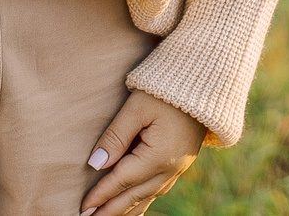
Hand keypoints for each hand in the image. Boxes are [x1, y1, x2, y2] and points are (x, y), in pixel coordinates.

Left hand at [81, 90, 204, 215]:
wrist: (205, 84)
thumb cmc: (166, 90)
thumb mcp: (137, 107)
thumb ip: (116, 136)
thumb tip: (96, 164)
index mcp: (159, 156)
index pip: (122, 180)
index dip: (101, 194)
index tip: (83, 206)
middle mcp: (170, 169)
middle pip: (134, 195)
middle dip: (110, 209)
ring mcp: (177, 169)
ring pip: (146, 197)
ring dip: (125, 210)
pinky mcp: (180, 164)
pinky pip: (157, 191)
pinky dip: (141, 202)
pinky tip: (132, 208)